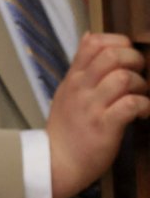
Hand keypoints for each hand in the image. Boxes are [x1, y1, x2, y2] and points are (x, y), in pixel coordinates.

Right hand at [48, 31, 149, 197]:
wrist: (56, 162)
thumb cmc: (67, 129)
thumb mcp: (66, 90)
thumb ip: (80, 65)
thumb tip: (89, 35)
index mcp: (73, 78)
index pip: (94, 42)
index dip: (118, 43)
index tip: (126, 57)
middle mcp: (81, 88)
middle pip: (111, 55)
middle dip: (134, 60)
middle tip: (138, 75)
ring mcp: (92, 107)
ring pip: (122, 78)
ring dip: (140, 85)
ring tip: (139, 96)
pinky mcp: (104, 126)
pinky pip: (130, 105)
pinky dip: (143, 106)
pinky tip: (141, 113)